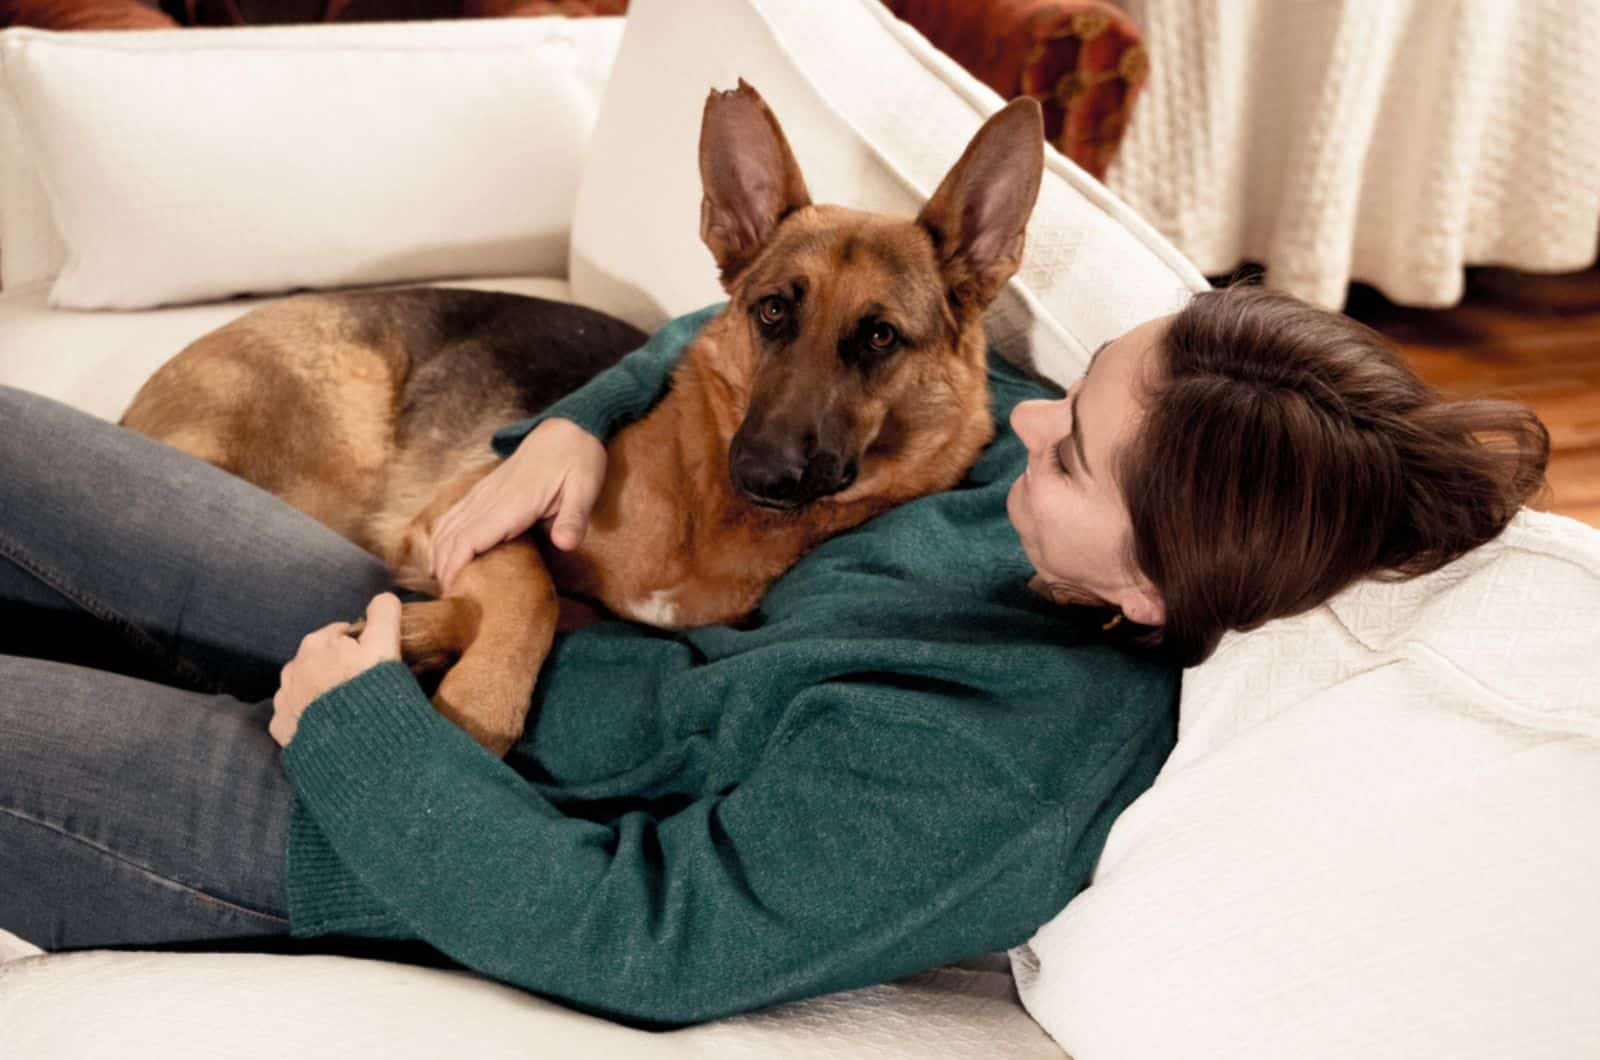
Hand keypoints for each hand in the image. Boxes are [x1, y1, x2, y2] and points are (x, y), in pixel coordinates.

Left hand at [270, 592, 401, 747]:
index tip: (375, 661)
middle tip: (364, 685)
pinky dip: (309, 717)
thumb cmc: (372, 692)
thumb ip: (383, 615)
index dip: (362, 645)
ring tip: (348, 708)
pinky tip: (329, 726)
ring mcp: (284, 699)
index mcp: (317, 643)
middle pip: (321, 659)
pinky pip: (295, 715)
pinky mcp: (282, 729)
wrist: (355, 747)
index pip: (342, 633)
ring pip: (305, 686)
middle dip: (339, 667)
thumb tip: (383, 596)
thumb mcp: (385, 646)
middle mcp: (293, 667)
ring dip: (322, 691)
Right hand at [430, 418, 606, 593]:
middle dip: (444, 568)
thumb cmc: (579, 459)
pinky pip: (456, 514)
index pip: (470, 537)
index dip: (456, 565)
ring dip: (440, 553)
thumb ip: (574, 517)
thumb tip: (564, 545)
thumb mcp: (585, 488)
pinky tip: (443, 553)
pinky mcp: (486, 489)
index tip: (453, 591)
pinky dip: (443, 535)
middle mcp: (492, 497)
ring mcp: (485, 491)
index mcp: (513, 502)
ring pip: (449, 524)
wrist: (569, 427)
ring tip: (443, 583)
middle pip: (453, 536)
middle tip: (448, 599)